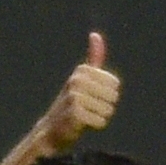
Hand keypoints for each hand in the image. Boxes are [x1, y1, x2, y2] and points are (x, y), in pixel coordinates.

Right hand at [35, 32, 119, 154]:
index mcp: (82, 71)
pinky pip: (101, 121)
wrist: (50, 130)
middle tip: (88, 109)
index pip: (115, 84)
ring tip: (85, 117)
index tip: (91, 98)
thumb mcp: (82, 78)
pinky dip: (94, 126)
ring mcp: (75, 97)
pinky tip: (82, 125)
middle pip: (113, 96)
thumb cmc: (71, 104)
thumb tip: (95, 34)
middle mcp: (77, 81)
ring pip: (108, 110)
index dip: (107, 95)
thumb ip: (93, 58)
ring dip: (100, 117)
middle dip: (104, 106)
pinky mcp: (75, 114)